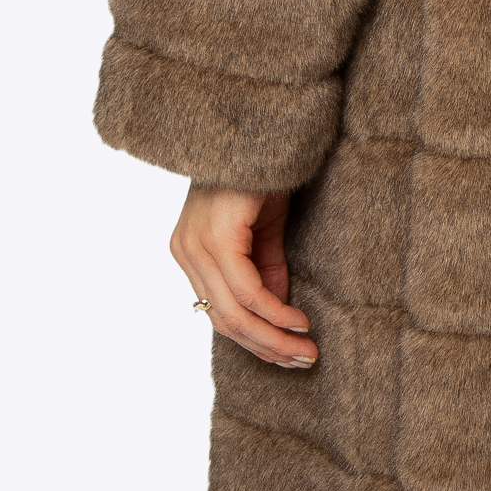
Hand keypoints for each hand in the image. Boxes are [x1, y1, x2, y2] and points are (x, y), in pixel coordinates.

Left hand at [170, 186, 315, 367]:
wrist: (259, 130)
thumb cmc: (260, 172)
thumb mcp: (264, 231)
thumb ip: (265, 270)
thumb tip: (275, 312)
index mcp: (190, 251)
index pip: (219, 313)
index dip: (255, 341)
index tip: (289, 355)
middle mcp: (185, 251)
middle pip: (224, 320)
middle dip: (266, 347)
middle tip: (303, 360)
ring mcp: (196, 245)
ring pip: (233, 312)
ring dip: (273, 337)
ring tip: (305, 349)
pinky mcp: (216, 237)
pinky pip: (245, 289)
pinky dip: (274, 311)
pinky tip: (297, 321)